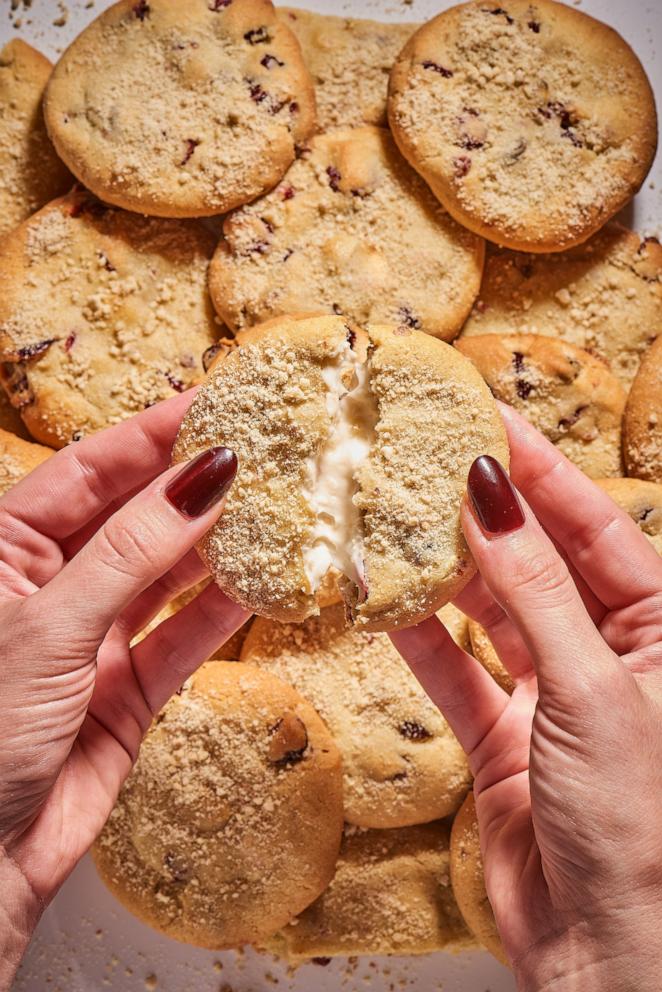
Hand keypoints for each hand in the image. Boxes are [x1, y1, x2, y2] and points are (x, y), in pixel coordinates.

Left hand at [0, 393, 249, 988]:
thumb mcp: (50, 627)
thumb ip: (131, 553)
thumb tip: (203, 478)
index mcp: (6, 550)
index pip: (89, 469)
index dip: (152, 433)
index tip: (214, 402)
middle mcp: (52, 584)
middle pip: (135, 515)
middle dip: (195, 485)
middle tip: (264, 451)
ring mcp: (93, 636)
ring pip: (167, 574)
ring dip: (218, 545)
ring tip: (277, 509)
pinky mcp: (128, 689)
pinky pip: (184, 636)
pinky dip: (223, 612)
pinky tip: (263, 584)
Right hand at [392, 405, 661, 991]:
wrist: (607, 954)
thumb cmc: (637, 828)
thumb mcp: (590, 690)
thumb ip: (534, 591)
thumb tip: (492, 496)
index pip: (597, 528)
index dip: (542, 472)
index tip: (488, 421)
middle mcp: (610, 655)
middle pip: (540, 563)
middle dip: (486, 515)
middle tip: (428, 460)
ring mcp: (555, 697)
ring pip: (494, 614)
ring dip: (446, 574)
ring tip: (397, 522)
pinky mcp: (508, 740)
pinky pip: (459, 674)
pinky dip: (422, 642)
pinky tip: (386, 605)